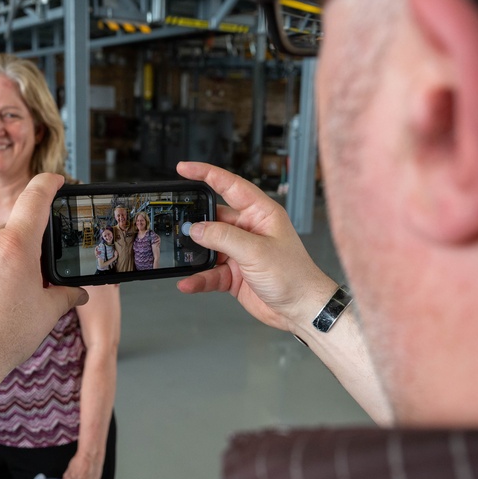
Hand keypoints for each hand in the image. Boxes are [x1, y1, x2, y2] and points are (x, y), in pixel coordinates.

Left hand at [0, 173, 88, 390]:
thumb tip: (77, 293)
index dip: (50, 183)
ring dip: (8, 263)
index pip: (36, 196)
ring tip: (13, 298)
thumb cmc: (2, 336)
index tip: (56, 181)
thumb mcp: (47, 312)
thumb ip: (66, 294)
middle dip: (30, 249)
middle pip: (16, 230)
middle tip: (38, 278)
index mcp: (15, 245)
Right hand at [175, 161, 337, 333]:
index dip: (206, 174)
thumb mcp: (257, 251)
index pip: (230, 185)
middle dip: (195, 223)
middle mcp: (249, 230)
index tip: (183, 169)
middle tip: (177, 223)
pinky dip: (198, 278)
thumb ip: (224, 237)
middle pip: (214, 218)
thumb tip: (197, 228)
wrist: (300, 309)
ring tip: (180, 255)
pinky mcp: (234, 274)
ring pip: (209, 247)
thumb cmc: (294, 275)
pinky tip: (188, 282)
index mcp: (261, 213)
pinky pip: (209, 272)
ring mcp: (240, 252)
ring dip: (195, 254)